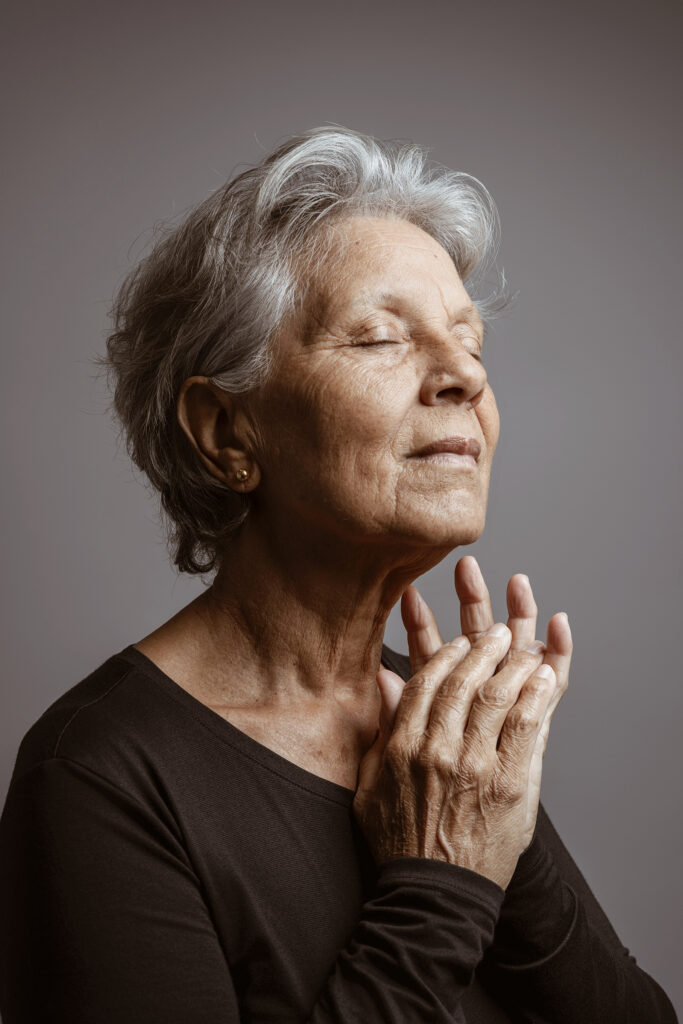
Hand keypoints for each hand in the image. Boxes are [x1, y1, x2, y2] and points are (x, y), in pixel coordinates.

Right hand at [380, 556, 571, 850]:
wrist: (434, 894)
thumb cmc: (399, 842)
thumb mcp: (370, 785)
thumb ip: (380, 730)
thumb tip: (384, 679)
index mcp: (402, 747)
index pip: (426, 683)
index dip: (445, 654)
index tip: (459, 642)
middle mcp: (438, 750)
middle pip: (462, 682)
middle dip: (481, 648)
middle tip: (494, 631)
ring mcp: (476, 766)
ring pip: (496, 696)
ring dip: (510, 663)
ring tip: (520, 646)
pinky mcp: (511, 785)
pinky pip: (526, 727)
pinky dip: (535, 695)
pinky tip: (542, 676)